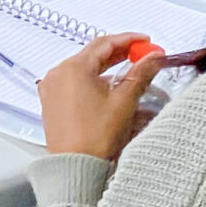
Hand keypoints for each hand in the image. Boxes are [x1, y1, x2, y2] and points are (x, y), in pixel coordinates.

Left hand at [38, 33, 167, 161]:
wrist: (75, 166)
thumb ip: (140, 74)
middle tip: (140, 55)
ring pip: (83, 69)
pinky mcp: (51, 102)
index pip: (104, 43)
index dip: (128, 40)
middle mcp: (58, 74)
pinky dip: (92, 81)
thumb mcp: (124, 101)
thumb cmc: (94, 137)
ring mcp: (52, 88)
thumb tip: (153, 57)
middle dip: (118, 54)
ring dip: (106, 68)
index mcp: (73, 68)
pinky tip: (107, 88)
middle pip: (92, 55)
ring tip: (128, 71)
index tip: (145, 42)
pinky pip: (74, 83)